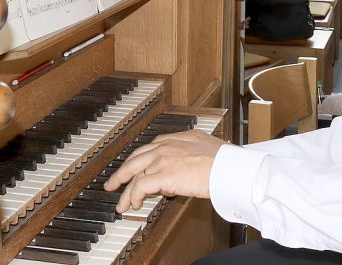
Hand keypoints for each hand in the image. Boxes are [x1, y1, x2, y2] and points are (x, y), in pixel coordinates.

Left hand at [103, 129, 228, 212]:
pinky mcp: (161, 175)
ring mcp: (162, 159)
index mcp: (178, 138)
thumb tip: (195, 165)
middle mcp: (166, 146)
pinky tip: (135, 204)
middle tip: (113, 182)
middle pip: (136, 158)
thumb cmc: (225, 161)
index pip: (151, 147)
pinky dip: (134, 196)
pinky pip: (140, 187)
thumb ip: (196, 153)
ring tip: (123, 204)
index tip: (135, 168)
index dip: (140, 160)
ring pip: (135, 174)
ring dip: (127, 191)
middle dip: (122, 173)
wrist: (227, 168)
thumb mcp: (208, 148)